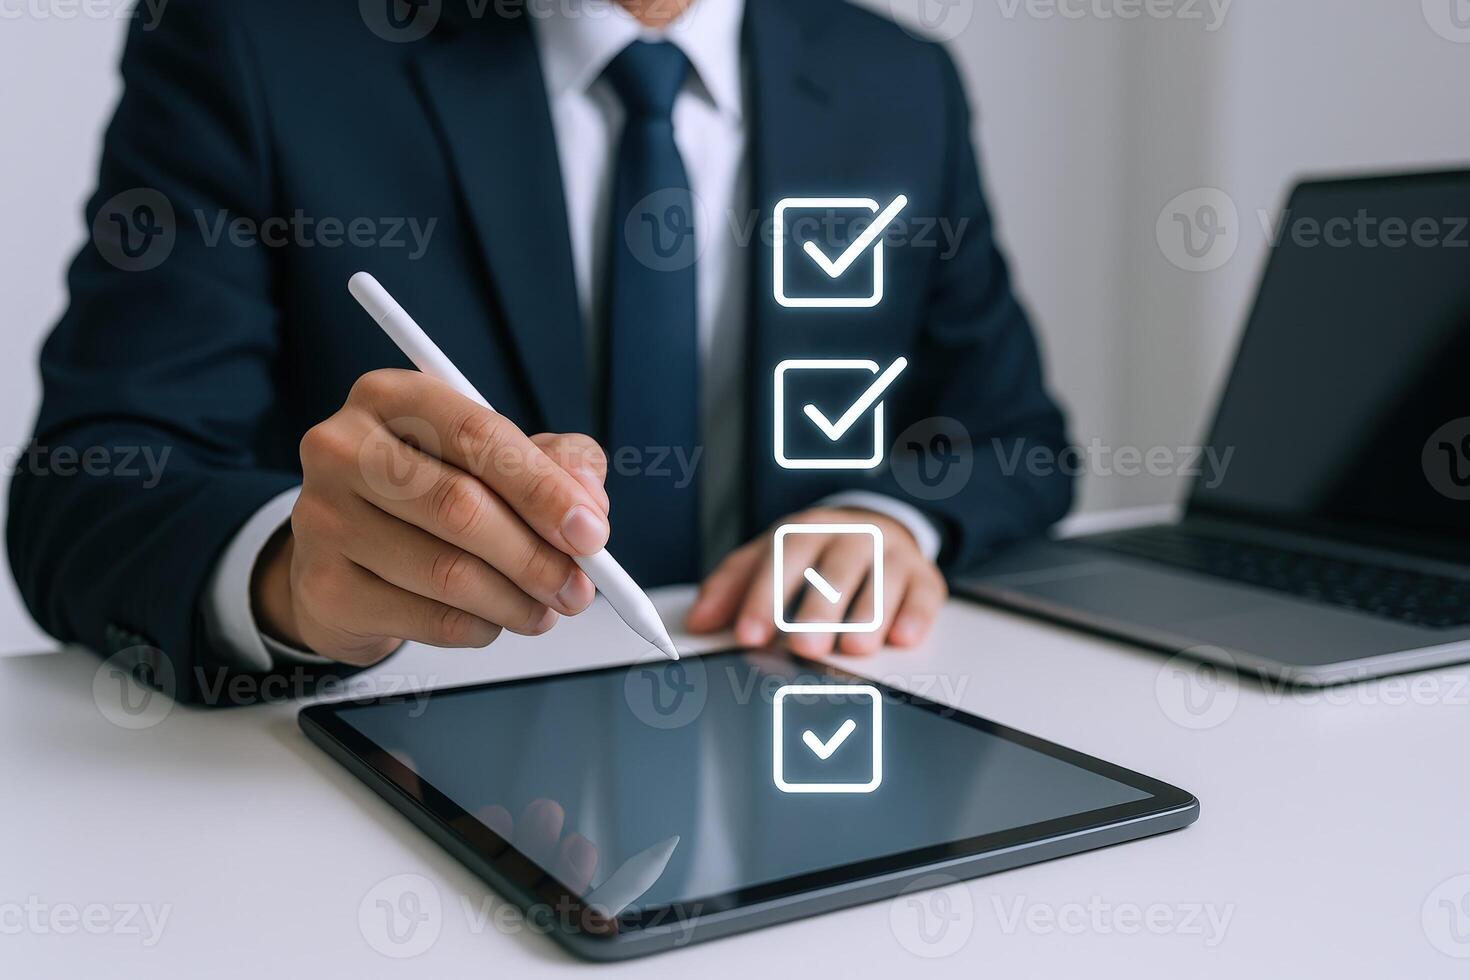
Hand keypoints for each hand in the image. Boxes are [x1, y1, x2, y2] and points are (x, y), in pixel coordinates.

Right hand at [252, 369, 611, 665]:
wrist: (347, 555)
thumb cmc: (433, 491)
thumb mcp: (500, 459)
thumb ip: (558, 464)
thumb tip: (587, 505)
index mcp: (392, 397)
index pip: (478, 435)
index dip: (543, 489)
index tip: (591, 533)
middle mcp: (343, 448)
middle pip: (459, 507)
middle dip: (537, 557)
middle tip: (579, 588)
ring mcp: (323, 518)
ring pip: (445, 572)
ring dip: (514, 602)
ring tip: (543, 610)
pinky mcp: (324, 587)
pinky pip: (426, 619)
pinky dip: (478, 627)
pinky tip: (491, 620)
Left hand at [685, 507, 946, 655]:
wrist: (877, 526)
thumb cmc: (815, 553)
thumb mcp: (769, 558)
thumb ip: (732, 587)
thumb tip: (697, 622)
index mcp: (806, 529)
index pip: (783, 557)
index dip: (763, 597)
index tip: (748, 635)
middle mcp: (851, 536)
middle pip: (835, 569)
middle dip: (819, 610)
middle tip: (803, 647)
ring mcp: (892, 554)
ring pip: (882, 581)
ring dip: (868, 615)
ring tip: (854, 648)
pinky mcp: (924, 575)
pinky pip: (924, 593)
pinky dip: (914, 615)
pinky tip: (902, 637)